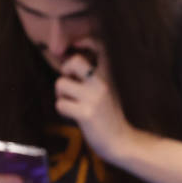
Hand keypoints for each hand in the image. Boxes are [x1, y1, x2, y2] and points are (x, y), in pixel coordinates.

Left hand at [55, 44, 135, 163]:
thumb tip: (67, 63)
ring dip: (61, 95)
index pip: (99, 45)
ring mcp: (94, 98)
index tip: (76, 45)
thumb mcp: (106, 90)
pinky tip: (73, 116)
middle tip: (70, 82)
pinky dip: (63, 110)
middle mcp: (103, 82)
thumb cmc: (109, 116)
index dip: (85, 40)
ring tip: (72, 104)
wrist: (121, 142)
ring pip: (61, 84)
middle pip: (74, 61)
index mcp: (109, 74)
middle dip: (65, 70)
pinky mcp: (86, 114)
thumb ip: (91, 76)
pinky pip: (60, 104)